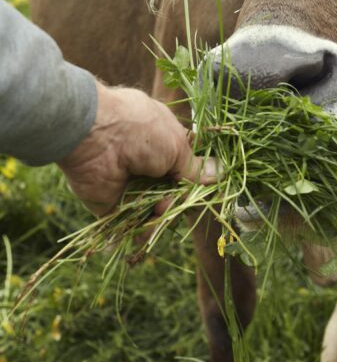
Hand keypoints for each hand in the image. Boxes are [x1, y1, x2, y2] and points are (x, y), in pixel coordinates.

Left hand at [59, 82, 213, 216]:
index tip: (205, 188)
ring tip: (160, 208)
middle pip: (171, 188)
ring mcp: (129, 183)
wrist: (93, 137)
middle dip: (179, 197)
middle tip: (177, 198)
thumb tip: (217, 175)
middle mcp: (145, 161)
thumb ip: (193, 167)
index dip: (194, 178)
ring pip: (155, 207)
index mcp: (161, 139)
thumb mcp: (175, 145)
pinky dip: (142, 230)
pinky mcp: (112, 203)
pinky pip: (132, 222)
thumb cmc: (140, 131)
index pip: (183, 163)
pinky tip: (148, 230)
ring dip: (162, 212)